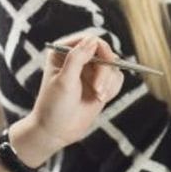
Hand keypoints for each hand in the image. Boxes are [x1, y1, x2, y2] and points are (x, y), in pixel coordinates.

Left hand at [29, 36, 123, 151]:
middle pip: (105, 52)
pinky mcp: (100, 83)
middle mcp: (78, 58)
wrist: (56, 131)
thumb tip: (93, 40)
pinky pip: (116, 79)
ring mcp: (90, 71)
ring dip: (109, 82)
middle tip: (98, 90)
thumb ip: (77, 58)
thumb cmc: (54, 106)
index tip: (107, 62)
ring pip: (113, 66)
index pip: (89, 40)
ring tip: (98, 96)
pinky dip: (112, 88)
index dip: (101, 49)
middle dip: (105, 72)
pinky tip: (100, 99)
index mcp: (63, 51)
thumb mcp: (64, 81)